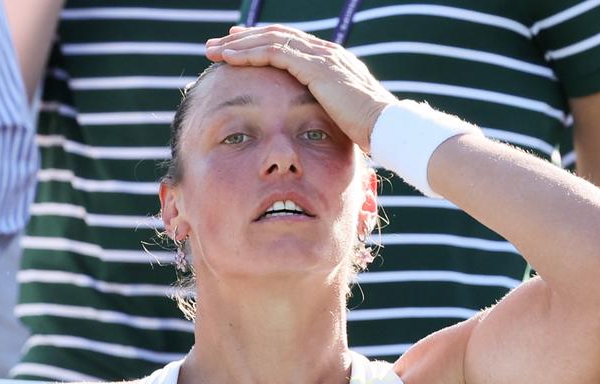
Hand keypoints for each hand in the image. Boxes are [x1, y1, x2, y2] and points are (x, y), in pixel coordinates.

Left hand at [203, 24, 390, 150]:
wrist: (385, 127)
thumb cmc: (366, 131)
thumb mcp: (340, 117)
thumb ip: (324, 111)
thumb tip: (313, 126)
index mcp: (329, 61)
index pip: (289, 44)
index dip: (261, 43)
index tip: (238, 47)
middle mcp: (324, 52)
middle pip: (276, 35)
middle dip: (244, 38)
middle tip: (218, 43)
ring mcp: (320, 56)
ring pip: (270, 39)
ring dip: (239, 44)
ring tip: (214, 49)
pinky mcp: (314, 67)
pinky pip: (274, 52)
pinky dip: (249, 53)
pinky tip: (229, 58)